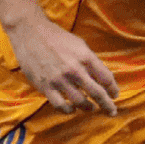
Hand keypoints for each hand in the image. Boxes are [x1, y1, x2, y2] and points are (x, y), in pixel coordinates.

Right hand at [3, 13, 119, 115]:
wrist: (30, 32)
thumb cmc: (56, 37)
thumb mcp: (79, 44)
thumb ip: (90, 61)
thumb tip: (100, 77)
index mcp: (85, 57)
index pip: (106, 78)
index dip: (113, 89)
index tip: (114, 95)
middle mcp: (74, 69)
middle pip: (97, 93)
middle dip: (107, 105)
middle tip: (112, 111)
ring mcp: (59, 79)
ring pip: (80, 102)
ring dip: (88, 108)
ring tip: (90, 108)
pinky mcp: (45, 86)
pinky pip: (60, 105)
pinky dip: (69, 110)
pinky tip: (71, 109)